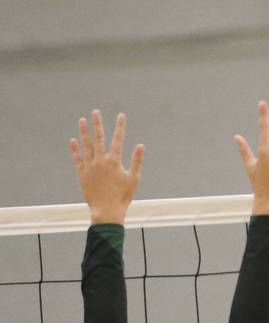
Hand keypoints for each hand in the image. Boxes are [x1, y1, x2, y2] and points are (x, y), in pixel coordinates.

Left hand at [69, 110, 143, 224]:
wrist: (107, 210)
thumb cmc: (123, 196)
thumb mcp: (134, 179)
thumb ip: (137, 161)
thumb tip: (141, 145)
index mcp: (114, 162)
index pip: (118, 140)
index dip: (120, 126)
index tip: (121, 115)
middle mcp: (101, 161)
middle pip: (99, 138)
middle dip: (98, 124)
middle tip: (96, 112)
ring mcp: (90, 167)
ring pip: (86, 145)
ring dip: (84, 132)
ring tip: (82, 120)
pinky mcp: (82, 174)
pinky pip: (77, 158)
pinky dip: (75, 149)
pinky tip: (73, 140)